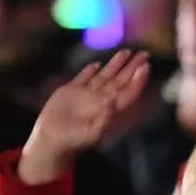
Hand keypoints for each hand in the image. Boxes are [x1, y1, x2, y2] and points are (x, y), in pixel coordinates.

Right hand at [18, 49, 149, 184]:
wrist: (50, 143)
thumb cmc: (72, 143)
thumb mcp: (90, 135)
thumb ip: (102, 121)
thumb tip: (112, 105)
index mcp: (108, 110)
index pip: (128, 92)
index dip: (138, 80)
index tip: (145, 67)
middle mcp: (99, 101)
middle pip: (120, 81)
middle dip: (132, 67)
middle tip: (144, 54)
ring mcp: (85, 95)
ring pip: (104, 76)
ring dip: (115, 64)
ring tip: (126, 52)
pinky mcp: (69, 92)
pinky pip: (82, 78)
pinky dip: (89, 70)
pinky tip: (96, 64)